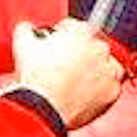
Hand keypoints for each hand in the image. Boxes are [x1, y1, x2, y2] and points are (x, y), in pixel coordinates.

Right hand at [11, 20, 125, 129]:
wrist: (42, 109)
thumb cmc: (35, 78)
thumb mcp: (22, 43)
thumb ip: (27, 28)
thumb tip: (28, 28)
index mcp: (81, 31)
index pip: (73, 27)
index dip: (61, 35)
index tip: (57, 43)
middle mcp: (100, 47)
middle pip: (92, 45)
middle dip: (79, 53)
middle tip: (65, 65)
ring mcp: (109, 70)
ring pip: (107, 65)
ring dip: (96, 69)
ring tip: (78, 80)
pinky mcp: (113, 92)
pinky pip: (111, 87)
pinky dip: (100, 90)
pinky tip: (85, 94)